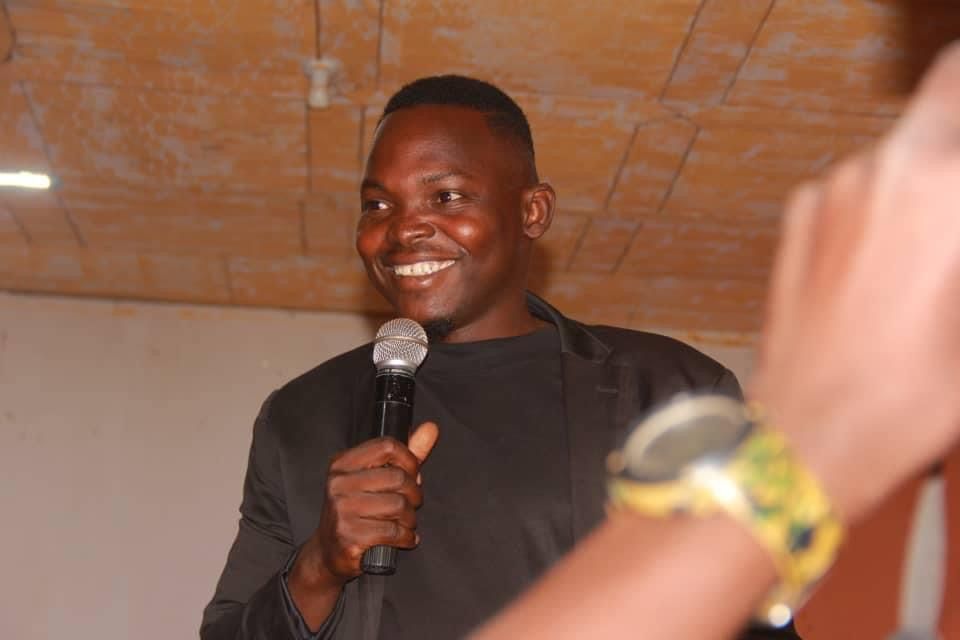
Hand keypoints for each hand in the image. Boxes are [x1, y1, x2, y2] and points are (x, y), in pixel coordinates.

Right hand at [287, 422, 438, 626]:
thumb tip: (431, 428)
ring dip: (410, 518)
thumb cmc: (356, 510)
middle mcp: (338, 483)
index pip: (387, 446)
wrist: (328, 552)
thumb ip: (404, 454)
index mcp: (342, 463)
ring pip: (398, 505)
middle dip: (414, 494)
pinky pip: (393, 532)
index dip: (410, 460)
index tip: (414, 474)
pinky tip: (405, 538)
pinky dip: (407, 537)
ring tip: (406, 523)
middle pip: (398, 477)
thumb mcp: (374, 478)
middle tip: (412, 504)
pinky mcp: (349, 537)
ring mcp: (342, 510)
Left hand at [751, 42, 959, 523]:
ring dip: (928, 180)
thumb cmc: (902, 398)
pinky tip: (893, 263)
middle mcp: (880, 170)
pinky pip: (858, 186)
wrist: (804, 437)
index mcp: (944, 187)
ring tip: (935, 255)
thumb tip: (953, 237)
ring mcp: (828, 192)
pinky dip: (885, 204)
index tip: (959, 237)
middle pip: (946, 100)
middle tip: (950, 225)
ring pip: (901, 151)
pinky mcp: (796, 220)